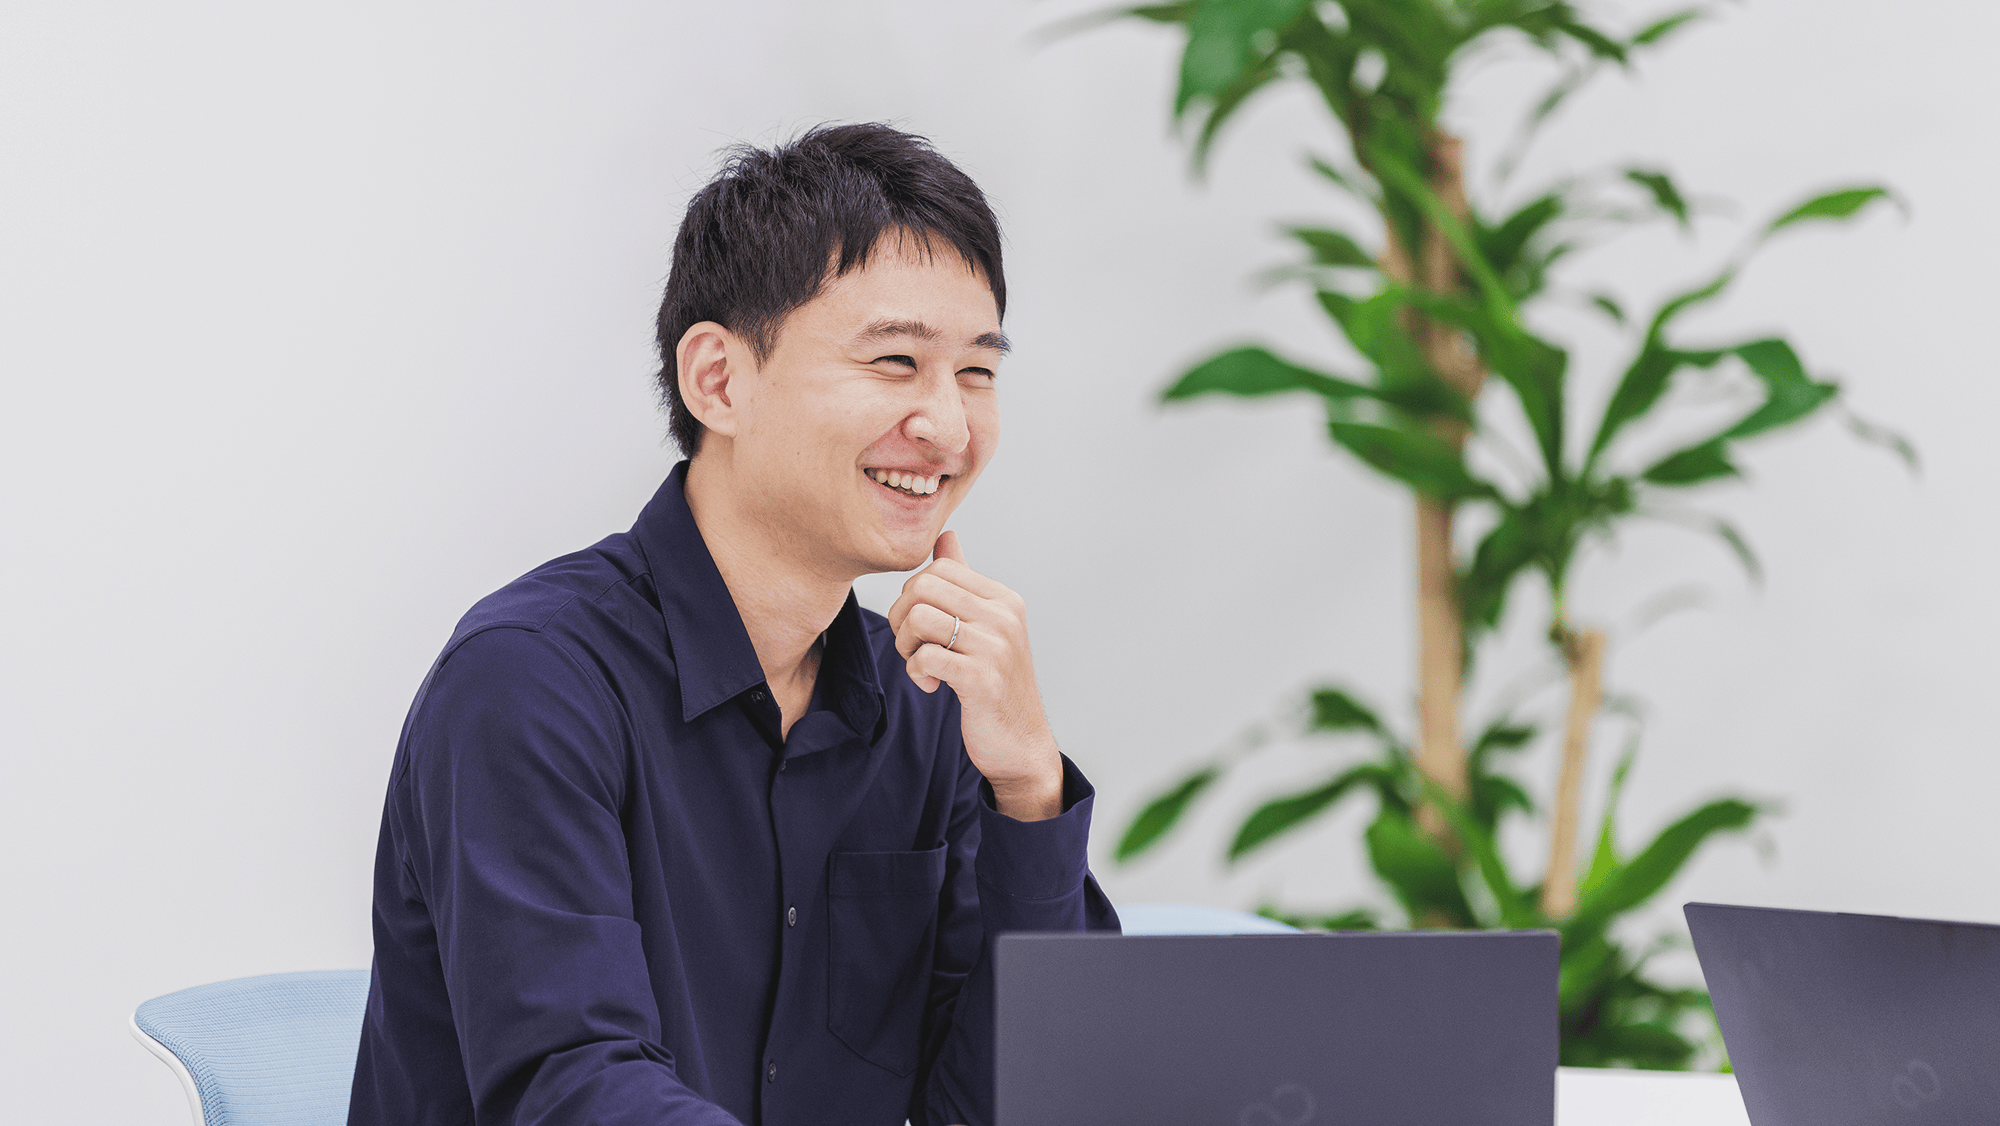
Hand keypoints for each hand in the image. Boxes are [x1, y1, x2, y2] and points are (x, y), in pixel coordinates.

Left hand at [887, 531, 1062, 820]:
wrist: (1021, 743)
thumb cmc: (995, 684)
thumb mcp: (985, 627)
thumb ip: (965, 582)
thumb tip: (946, 536)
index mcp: (1003, 599)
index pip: (938, 568)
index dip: (914, 595)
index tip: (922, 627)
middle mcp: (1003, 616)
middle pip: (923, 586)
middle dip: (902, 617)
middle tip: (913, 646)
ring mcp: (995, 646)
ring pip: (919, 617)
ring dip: (906, 646)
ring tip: (922, 665)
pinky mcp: (981, 678)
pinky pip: (925, 656)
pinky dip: (917, 672)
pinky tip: (933, 686)